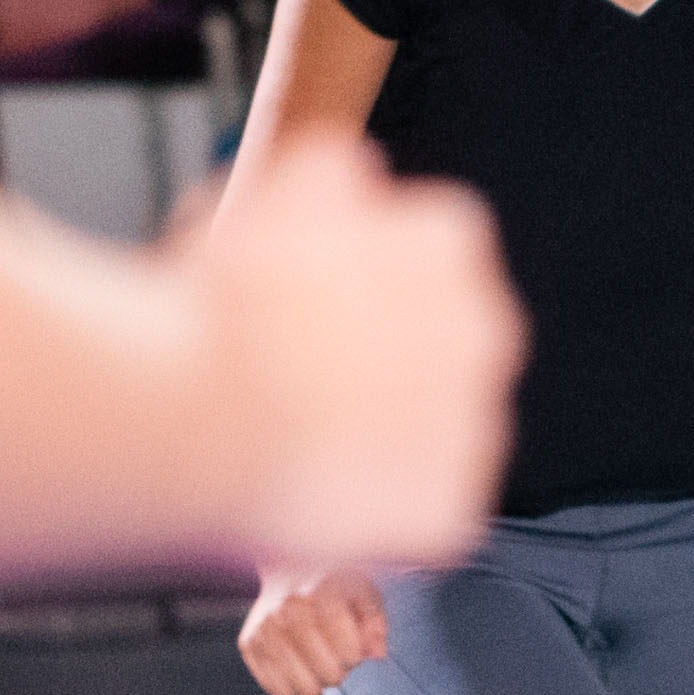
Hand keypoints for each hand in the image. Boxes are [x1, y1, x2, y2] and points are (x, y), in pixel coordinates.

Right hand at [186, 129, 518, 578]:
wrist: (208, 416)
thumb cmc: (223, 300)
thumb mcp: (269, 193)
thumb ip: (327, 178)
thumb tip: (352, 179)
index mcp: (446, 241)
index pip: (424, 253)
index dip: (357, 283)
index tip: (305, 308)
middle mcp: (485, 331)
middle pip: (438, 346)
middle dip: (382, 362)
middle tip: (296, 382)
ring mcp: (474, 428)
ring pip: (427, 432)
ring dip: (377, 439)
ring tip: (290, 448)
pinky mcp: (448, 514)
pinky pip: (412, 515)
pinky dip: (370, 515)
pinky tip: (308, 502)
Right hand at [239, 566, 391, 694]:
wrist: (286, 565)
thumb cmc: (334, 584)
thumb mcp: (363, 592)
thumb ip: (375, 622)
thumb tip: (375, 655)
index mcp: (321, 592)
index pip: (349, 653)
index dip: (356, 655)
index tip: (352, 642)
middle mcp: (288, 610)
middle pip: (330, 675)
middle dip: (340, 669)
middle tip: (334, 652)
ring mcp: (265, 629)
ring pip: (305, 690)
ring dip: (318, 681)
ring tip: (316, 660)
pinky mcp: (248, 644)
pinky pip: (280, 693)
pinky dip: (293, 687)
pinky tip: (296, 665)